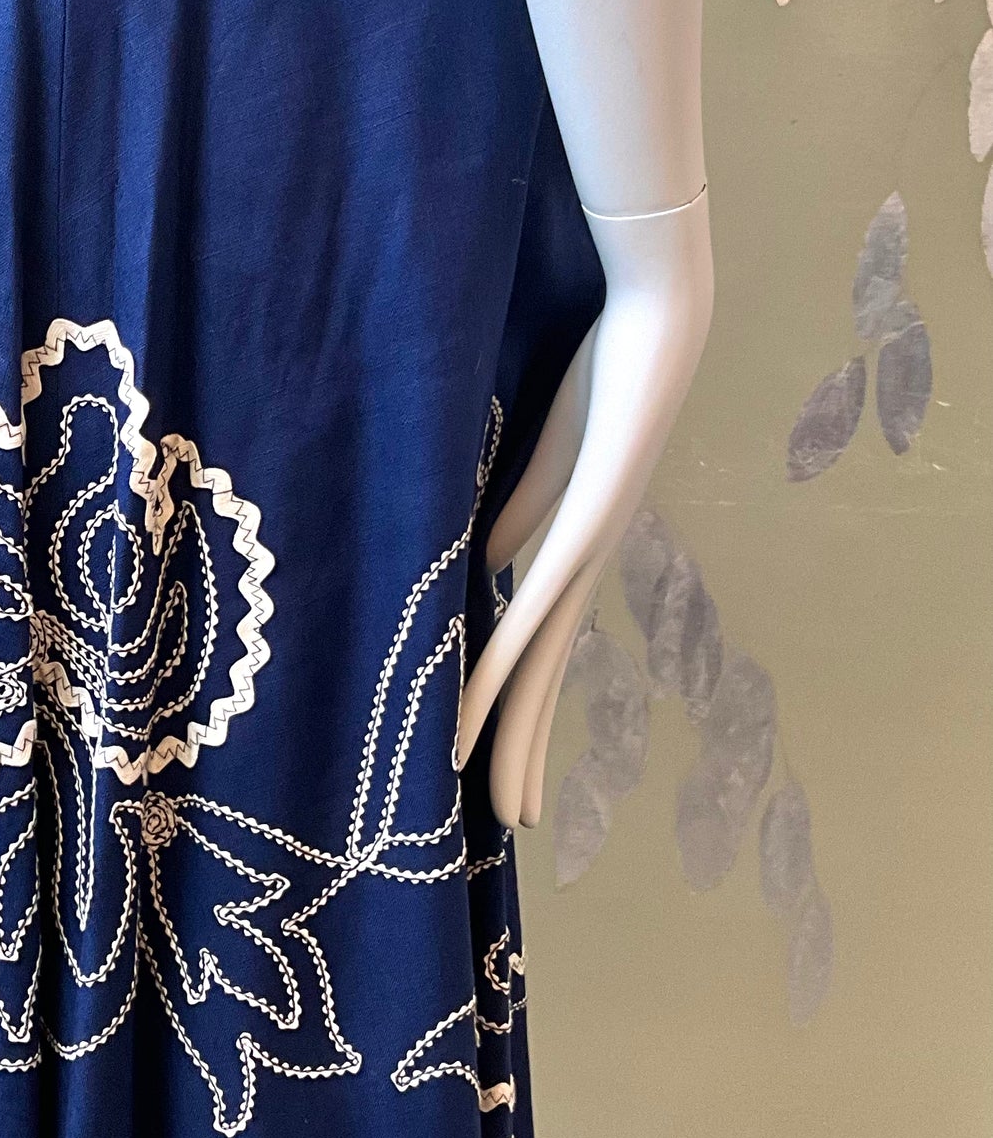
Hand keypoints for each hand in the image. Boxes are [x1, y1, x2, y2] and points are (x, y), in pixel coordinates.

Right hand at [455, 192, 713, 828]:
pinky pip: (533, 607)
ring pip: (546, 664)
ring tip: (507, 807)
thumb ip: (518, 515)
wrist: (654, 313)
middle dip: (531, 751)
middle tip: (515, 824)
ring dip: (520, 738)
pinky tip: (482, 708)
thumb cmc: (603, 370)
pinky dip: (504, 662)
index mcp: (575, 548)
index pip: (540, 647)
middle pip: (550, 678)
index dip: (523, 711)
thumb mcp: (543, 455)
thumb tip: (484, 569)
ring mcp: (592, 547)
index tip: (506, 766)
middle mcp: (588, 561)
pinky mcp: (590, 519)